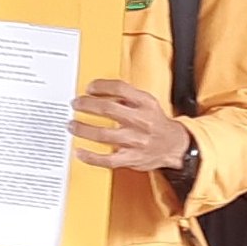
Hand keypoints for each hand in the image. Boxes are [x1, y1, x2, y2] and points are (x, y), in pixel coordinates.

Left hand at [69, 80, 190, 171]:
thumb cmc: (156, 123)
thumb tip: (99, 92)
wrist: (174, 146)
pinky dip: (90, 157)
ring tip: (72, 125)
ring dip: (83, 129)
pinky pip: (107, 159)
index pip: (120, 89)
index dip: (101, 86)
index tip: (89, 88)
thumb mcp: (148, 103)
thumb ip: (127, 97)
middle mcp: (141, 122)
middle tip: (75, 104)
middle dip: (86, 105)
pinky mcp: (131, 158)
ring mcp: (135, 141)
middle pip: (108, 110)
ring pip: (103, 135)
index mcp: (145, 104)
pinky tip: (79, 152)